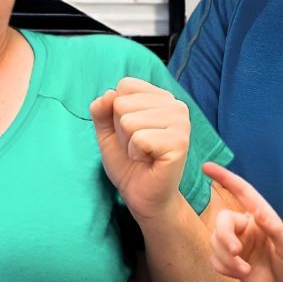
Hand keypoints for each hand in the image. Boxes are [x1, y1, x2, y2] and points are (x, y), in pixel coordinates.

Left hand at [91, 78, 189, 221]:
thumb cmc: (128, 162)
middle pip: (123, 103)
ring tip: (143, 153)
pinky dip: (136, 153)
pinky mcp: (179, 142)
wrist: (142, 196)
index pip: (125, 85)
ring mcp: (181, 123)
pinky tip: (149, 160)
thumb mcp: (107, 132)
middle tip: (137, 146)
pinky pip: (139, 138)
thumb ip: (101, 110)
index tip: (130, 132)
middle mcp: (176, 105)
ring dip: (128, 143)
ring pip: (129, 120)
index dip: (116, 112)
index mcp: (161, 97)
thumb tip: (107, 94)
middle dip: (121, 130)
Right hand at [205, 162, 282, 281]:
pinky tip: (240, 275)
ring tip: (244, 271)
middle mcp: (247, 228)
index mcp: (262, 218)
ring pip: (215, 242)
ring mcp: (238, 244)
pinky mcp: (231, 262)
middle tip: (236, 252)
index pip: (242, 193)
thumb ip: (274, 228)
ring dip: (226, 258)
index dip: (224, 178)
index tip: (206, 167)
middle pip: (222, 221)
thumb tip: (259, 211)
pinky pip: (214, 259)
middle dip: (224, 236)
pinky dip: (223, 268)